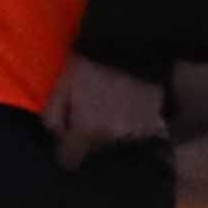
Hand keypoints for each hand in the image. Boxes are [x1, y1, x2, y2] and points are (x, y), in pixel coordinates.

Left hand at [43, 59, 170, 166]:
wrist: (128, 48)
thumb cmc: (87, 67)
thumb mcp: (60, 87)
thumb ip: (53, 117)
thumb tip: (56, 138)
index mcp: (87, 130)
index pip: (71, 159)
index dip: (66, 153)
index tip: (67, 146)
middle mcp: (112, 137)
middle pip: (95, 149)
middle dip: (89, 138)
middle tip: (89, 115)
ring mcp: (136, 132)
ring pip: (116, 142)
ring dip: (112, 132)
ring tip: (109, 109)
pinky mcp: (155, 124)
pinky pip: (138, 134)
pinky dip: (131, 126)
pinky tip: (126, 108)